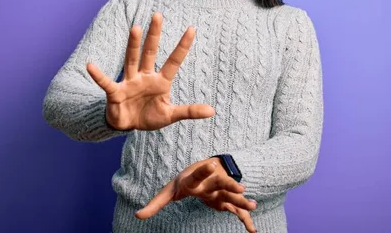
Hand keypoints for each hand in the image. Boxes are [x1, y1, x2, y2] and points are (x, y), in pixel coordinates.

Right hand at [86, 12, 214, 130]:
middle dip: (154, 34)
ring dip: (133, 44)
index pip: (174, 60)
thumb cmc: (149, 116)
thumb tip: (212, 111)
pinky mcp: (115, 92)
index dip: (183, 46)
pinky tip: (91, 66)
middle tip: (158, 14)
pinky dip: (98, 75)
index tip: (192, 28)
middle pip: (150, 52)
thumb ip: (189, 111)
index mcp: (160, 81)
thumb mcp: (170, 115)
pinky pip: (106, 83)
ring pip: (132, 59)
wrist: (127, 125)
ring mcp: (129, 82)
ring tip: (135, 27)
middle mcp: (145, 76)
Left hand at [135, 159, 256, 232]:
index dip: (204, 171)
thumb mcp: (170, 191)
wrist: (208, 168)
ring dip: (242, 201)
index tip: (211, 164)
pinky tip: (252, 231)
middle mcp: (210, 182)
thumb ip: (155, 203)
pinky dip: (245, 220)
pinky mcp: (227, 200)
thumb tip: (137, 215)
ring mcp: (221, 190)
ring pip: (233, 195)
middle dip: (230, 184)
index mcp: (195, 179)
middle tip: (240, 187)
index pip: (198, 174)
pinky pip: (237, 210)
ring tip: (253, 205)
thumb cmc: (185, 181)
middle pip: (221, 183)